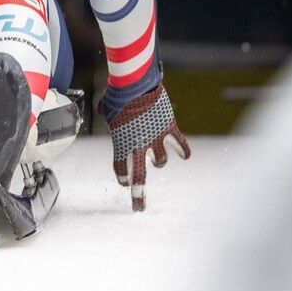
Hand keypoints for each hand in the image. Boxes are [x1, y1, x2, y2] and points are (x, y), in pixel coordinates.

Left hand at [105, 83, 189, 211]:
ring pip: (161, 160)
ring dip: (159, 162)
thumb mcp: (106, 110)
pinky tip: (185, 156)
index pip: (120, 168)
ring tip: (157, 162)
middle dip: (139, 194)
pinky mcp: (169, 127)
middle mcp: (138, 145)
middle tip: (139, 207)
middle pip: (140, 176)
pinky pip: (180, 144)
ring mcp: (155, 138)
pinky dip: (183, 150)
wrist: (135, 82)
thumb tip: (107, 113)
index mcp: (121, 143)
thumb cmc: (117, 94)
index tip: (125, 183)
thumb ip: (109, 118)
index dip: (122, 177)